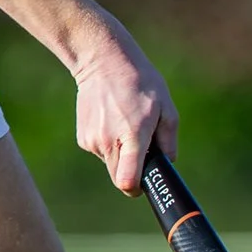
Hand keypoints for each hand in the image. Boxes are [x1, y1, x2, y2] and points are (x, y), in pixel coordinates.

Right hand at [73, 24, 177, 193]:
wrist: (103, 62)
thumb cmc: (141, 84)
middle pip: (119, 177)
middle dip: (133, 171)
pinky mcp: (83, 138)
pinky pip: (102, 151)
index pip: (127, 181)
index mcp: (132, 137)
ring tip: (127, 123)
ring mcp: (92, 141)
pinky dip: (110, 144)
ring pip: (111, 163)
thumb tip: (167, 163)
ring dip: (122, 154)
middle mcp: (108, 142)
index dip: (137, 188)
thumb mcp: (166, 108)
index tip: (145, 185)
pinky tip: (113, 120)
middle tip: (143, 148)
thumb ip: (168, 141)